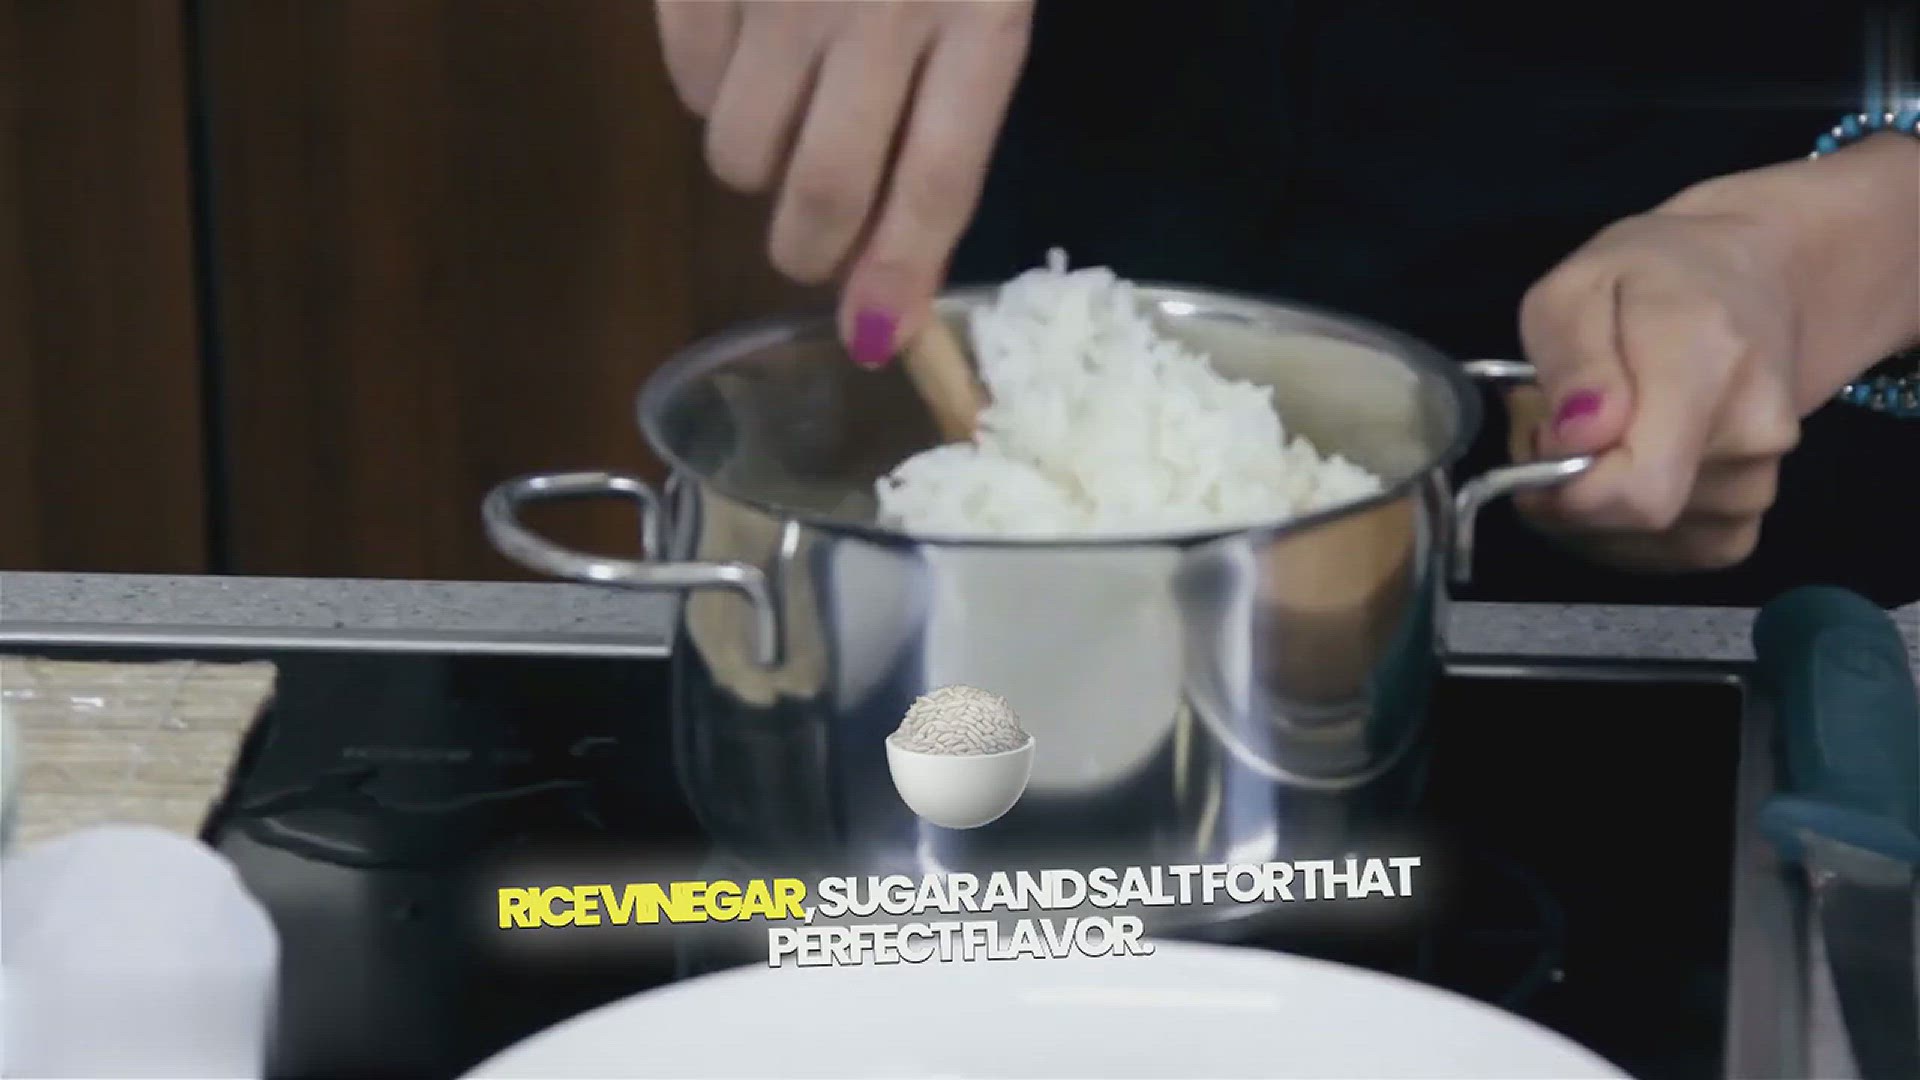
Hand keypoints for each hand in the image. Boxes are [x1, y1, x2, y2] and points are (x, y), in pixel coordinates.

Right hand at [656, 0, 1032, 363]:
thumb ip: (953, 107)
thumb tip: (894, 274)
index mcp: (982, 12)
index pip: (938, 183)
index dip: (902, 273)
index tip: (873, 337)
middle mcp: (880, 7)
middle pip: (826, 192)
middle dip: (811, 249)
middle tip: (811, 242)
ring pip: (740, 153)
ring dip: (756, 169)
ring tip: (783, 111)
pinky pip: (687, 80)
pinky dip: (709, 91)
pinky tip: (746, 45)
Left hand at [1509, 204, 1803, 572]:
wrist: (1750, 281)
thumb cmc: (1652, 275)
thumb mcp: (1578, 286)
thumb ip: (1573, 362)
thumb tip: (1577, 441)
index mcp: (1709, 368)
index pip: (1639, 490)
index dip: (1564, 490)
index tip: (1540, 435)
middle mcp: (1751, 438)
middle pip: (1629, 521)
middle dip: (1562, 488)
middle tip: (1557, 423)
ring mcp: (1758, 487)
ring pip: (1636, 544)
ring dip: (1587, 505)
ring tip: (1596, 435)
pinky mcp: (1745, 523)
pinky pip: (1661, 554)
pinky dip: (1618, 529)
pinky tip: (1618, 471)